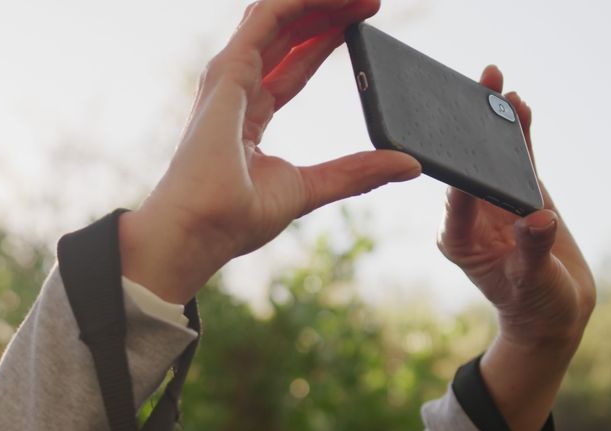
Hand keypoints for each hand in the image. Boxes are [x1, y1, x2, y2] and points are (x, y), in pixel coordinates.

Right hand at [120, 0, 419, 303]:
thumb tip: (408, 164)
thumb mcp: (310, 189)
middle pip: (286, 34)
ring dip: (317, 0)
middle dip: (327, 12)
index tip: (365, 25)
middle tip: (370, 1)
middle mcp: (236, 90)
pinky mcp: (228, 70)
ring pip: (274, 16)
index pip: (293, 64)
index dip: (327, 39)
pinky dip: (300, 0)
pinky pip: (267, 16)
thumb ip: (355, 172)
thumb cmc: (235, 219)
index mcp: (250, 117)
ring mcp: (229, 77)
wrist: (202, 228)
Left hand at [437, 65, 595, 430]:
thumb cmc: (535, 303)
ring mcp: (492, 201)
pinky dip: (519, 133)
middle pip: (467, 167)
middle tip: (469, 91)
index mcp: (459, 239)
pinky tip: (517, 104)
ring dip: (494, 120)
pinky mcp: (517, 193)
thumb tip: (538, 218)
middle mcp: (469, 215)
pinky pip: (517, 159)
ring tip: (494, 82)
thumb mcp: (533, 282)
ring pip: (491, 155)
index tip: (460, 141)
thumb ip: (533, 251)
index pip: (456, 199)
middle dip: (468, 129)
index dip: (460, 169)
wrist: (551, 309)